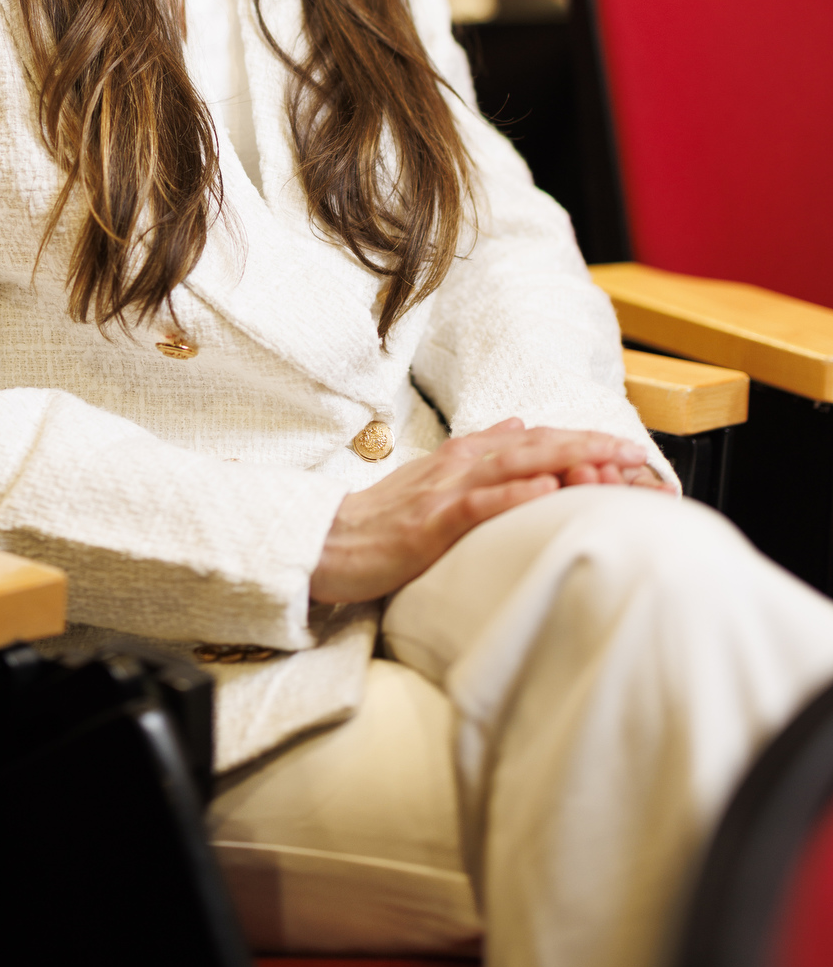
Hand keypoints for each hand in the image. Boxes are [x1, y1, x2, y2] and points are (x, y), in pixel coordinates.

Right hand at [310, 419, 649, 603]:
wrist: (329, 541)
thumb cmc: (385, 517)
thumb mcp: (436, 476)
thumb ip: (480, 450)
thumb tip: (522, 425)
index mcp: (466, 454)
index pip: (537, 441)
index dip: (584, 442)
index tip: (629, 451)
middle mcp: (461, 463)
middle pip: (536, 446)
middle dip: (590, 447)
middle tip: (637, 454)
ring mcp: (446, 490)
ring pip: (515, 466)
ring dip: (565, 461)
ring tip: (609, 464)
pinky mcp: (430, 522)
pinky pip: (479, 505)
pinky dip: (514, 495)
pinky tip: (545, 490)